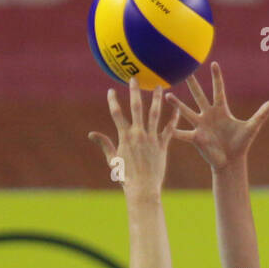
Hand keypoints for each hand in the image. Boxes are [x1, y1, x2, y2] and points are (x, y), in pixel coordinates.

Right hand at [88, 77, 178, 195]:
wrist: (143, 189)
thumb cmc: (125, 176)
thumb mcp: (112, 159)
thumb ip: (104, 144)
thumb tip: (91, 134)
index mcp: (124, 136)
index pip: (116, 114)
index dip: (113, 101)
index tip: (111, 90)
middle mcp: (138, 134)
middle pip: (136, 108)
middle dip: (135, 92)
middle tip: (135, 78)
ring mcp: (151, 139)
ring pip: (155, 114)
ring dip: (157, 99)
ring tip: (160, 86)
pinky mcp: (163, 145)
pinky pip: (169, 129)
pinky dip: (173, 118)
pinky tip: (176, 107)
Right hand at [166, 63, 268, 170]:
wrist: (231, 161)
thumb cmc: (240, 144)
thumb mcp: (252, 127)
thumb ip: (261, 114)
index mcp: (221, 110)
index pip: (218, 90)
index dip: (217, 77)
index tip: (213, 63)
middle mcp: (209, 115)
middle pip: (199, 96)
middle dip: (193, 84)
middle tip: (184, 70)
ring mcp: (201, 126)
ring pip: (187, 112)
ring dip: (177, 104)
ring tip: (167, 95)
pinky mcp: (196, 138)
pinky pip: (183, 133)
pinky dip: (174, 131)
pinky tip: (166, 126)